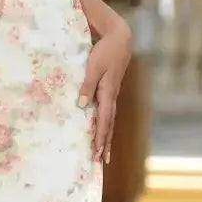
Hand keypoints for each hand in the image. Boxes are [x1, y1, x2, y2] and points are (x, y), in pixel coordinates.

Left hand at [77, 20, 131, 163]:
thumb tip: (81, 105)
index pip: (103, 120)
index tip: (96, 152)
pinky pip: (108, 113)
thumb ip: (87, 86)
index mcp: (107, 93)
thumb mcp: (93, 67)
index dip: (99, 137)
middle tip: (100, 161)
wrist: (120, 40)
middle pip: (108, 125)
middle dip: (104, 143)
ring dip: (106, 137)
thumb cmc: (105, 52)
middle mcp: (111, 97)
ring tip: (103, 153)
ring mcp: (112, 95)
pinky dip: (105, 125)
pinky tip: (101, 131)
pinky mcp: (110, 91)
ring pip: (109, 120)